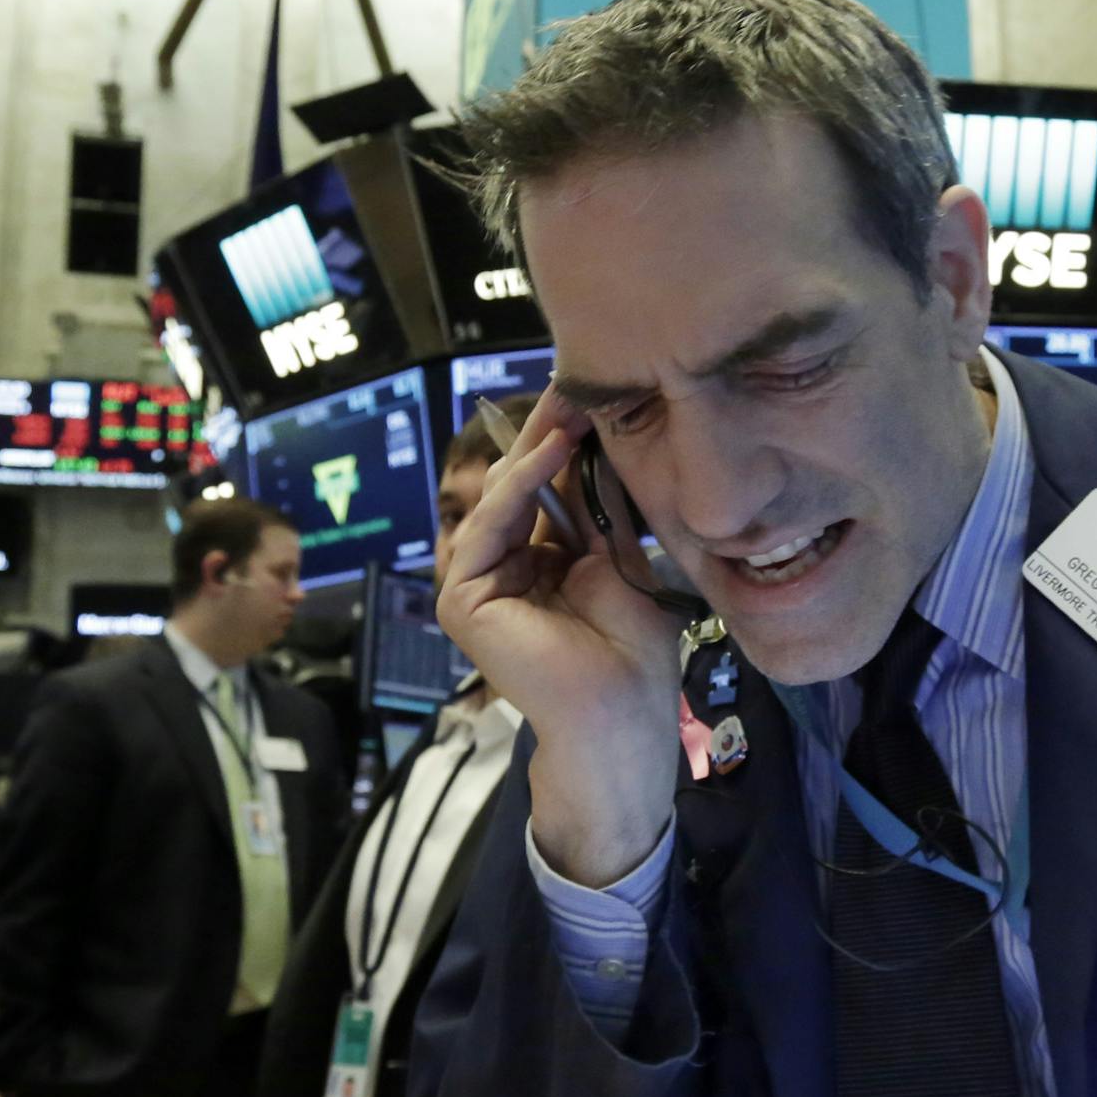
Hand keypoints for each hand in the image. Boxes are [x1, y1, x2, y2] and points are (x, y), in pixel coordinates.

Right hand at [436, 388, 685, 885]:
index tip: (597, 394)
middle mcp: (503, 570)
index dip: (568, 443)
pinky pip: (490, 524)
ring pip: (503, 497)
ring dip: (538, 447)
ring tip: (572, 403)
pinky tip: (554, 450)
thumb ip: (600, 509)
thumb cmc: (633, 656)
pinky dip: (520, 485)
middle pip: (521, 486)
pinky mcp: (463, 599)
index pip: (548, 490)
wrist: (621, 717)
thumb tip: (599, 438)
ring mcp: (477, 585)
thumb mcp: (620, 561)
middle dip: (550, 432)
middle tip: (580, 379)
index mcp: (538, 563)